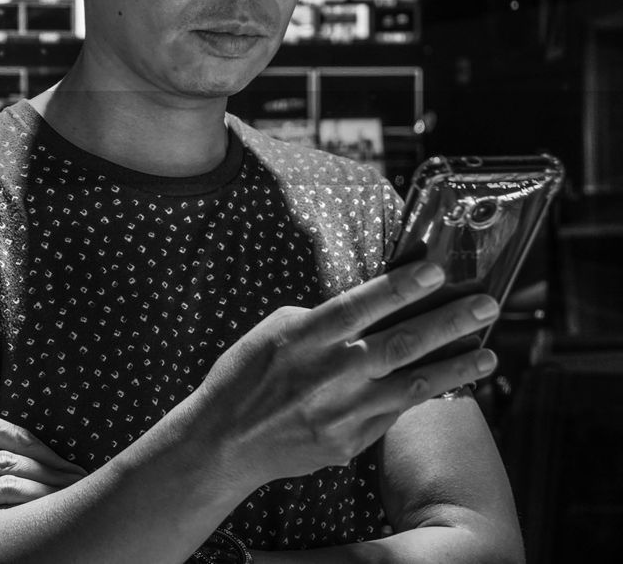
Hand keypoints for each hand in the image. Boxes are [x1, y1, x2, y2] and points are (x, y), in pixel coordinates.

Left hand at [0, 398, 87, 520]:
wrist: (99, 531)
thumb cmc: (70, 505)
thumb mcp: (54, 478)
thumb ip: (23, 463)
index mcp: (53, 462)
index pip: (19, 437)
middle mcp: (53, 478)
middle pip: (3, 463)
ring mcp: (50, 503)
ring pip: (3, 489)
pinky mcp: (45, 527)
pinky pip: (12, 521)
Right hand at [193, 260, 499, 485]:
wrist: (225, 441)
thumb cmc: (245, 377)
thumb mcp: (273, 332)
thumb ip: (320, 320)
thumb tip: (367, 305)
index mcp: (302, 339)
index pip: (358, 306)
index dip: (399, 287)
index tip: (436, 271)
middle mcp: (326, 375)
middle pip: (398, 343)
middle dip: (447, 322)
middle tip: (485, 305)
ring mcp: (340, 412)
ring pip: (410, 385)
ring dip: (454, 367)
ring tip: (488, 353)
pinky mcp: (349, 442)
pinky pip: (394, 414)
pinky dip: (423, 396)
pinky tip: (449, 384)